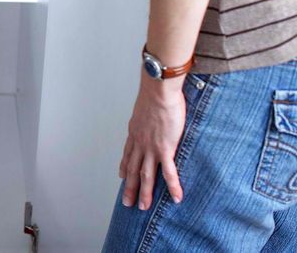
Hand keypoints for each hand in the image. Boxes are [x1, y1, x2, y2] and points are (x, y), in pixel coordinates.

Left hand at [119, 78, 186, 210]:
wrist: (158, 92)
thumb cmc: (155, 95)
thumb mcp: (145, 108)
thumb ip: (147, 117)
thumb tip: (152, 117)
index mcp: (135, 133)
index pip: (127, 154)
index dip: (124, 167)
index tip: (122, 177)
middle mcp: (140, 143)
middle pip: (132, 169)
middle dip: (129, 187)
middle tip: (127, 202)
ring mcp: (151, 148)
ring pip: (145, 175)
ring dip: (144, 192)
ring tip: (143, 206)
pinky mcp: (165, 149)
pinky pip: (169, 173)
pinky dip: (173, 187)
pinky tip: (176, 198)